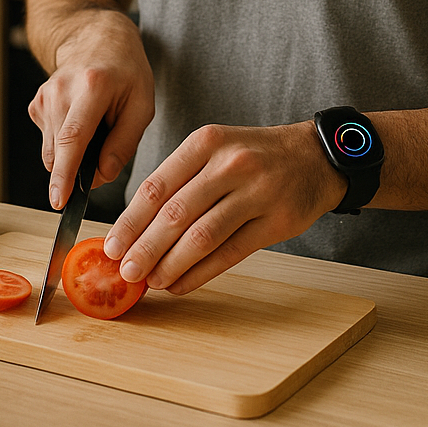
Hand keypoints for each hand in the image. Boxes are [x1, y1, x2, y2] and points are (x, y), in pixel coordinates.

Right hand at [28, 9, 154, 208]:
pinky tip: (81, 121)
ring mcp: (44, 96)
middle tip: (104, 154)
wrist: (96, 37)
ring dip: (74, 155)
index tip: (59, 201)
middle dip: (78, 171)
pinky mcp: (36, 104)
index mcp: (92, 87)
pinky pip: (49, 141)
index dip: (64, 174)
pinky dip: (66, 143)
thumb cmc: (125, 70)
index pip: (73, 138)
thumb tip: (102, 175)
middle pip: (59, 151)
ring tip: (96, 128)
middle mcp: (61, 90)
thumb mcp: (143, 104)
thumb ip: (124, 143)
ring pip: (52, 151)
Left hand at [102, 121, 349, 294]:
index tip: (112, 245)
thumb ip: (179, 181)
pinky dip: (201, 273)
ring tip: (151, 281)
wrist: (315, 156)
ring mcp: (257, 192)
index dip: (131, 221)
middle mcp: (230, 164)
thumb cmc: (254, 156)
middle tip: (126, 271)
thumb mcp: (215, 149)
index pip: (157, 185)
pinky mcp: (276, 221)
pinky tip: (181, 284)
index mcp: (206, 143)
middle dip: (145, 247)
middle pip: (176, 213)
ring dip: (171, 264)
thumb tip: (136, 227)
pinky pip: (230, 253)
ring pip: (202, 236)